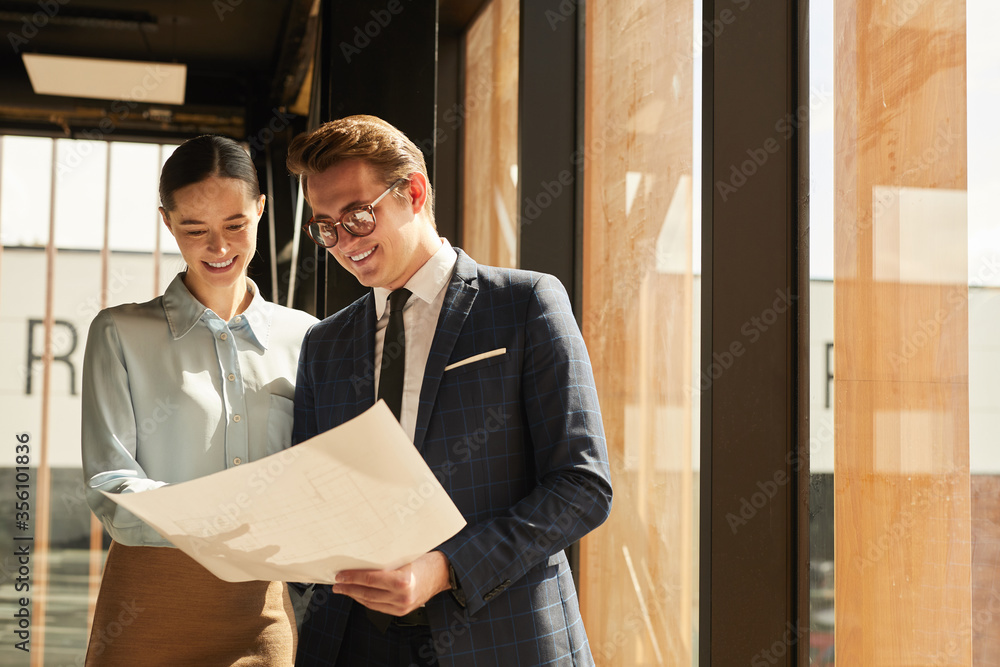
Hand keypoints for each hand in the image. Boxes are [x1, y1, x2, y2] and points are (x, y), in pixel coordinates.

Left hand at [331, 550, 450, 615]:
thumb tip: (360, 557)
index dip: (352, 577)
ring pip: (370, 603)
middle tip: (336, 583)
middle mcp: (402, 596)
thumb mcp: (405, 555)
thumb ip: (385, 559)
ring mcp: (402, 606)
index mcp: (402, 580)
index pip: (370, 579)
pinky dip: (366, 601)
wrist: (444, 572)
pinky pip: (379, 607)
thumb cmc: (425, 559)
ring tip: (344, 589)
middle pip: (367, 593)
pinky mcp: (402, 611)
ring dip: (355, 596)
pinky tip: (359, 595)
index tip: (340, 574)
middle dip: (348, 588)